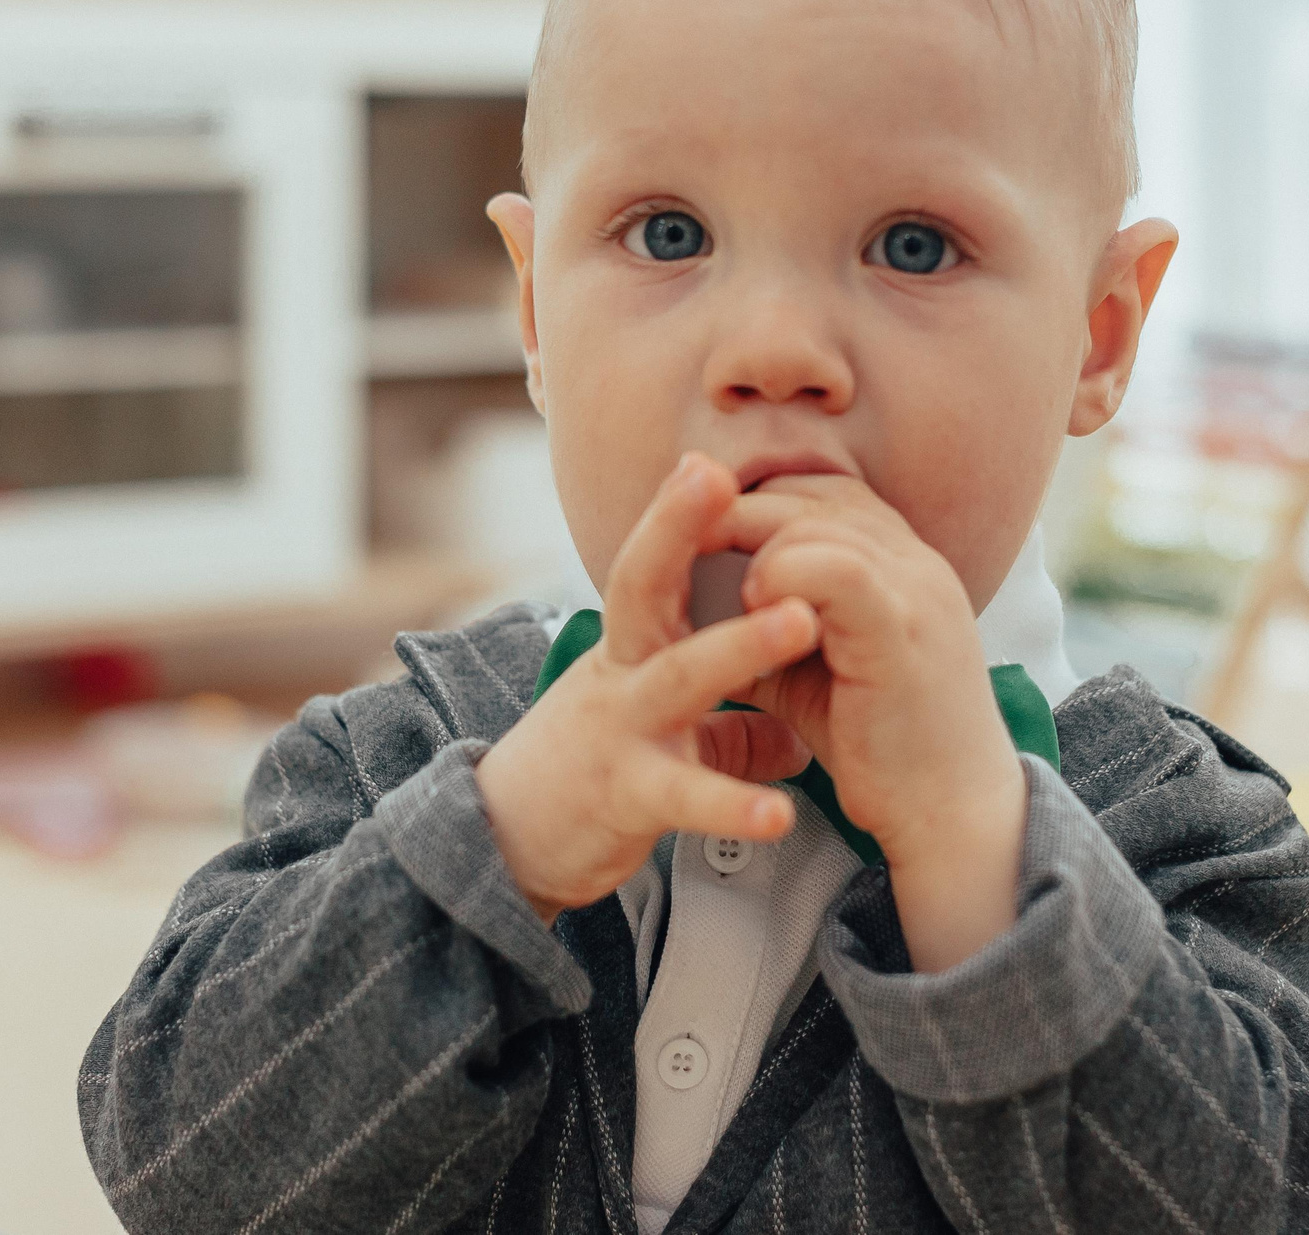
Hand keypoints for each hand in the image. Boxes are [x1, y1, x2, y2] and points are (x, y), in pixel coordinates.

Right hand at [475, 454, 819, 920]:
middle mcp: (619, 674)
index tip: (713, 461)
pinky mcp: (623, 794)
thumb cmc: (589, 775)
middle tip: (724, 478)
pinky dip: (732, 804)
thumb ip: (730, 731)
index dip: (678, 513)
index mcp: (630, 648)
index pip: (652, 565)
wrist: (505, 848)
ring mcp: (618, 729)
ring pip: (677, 677)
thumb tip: (797, 738)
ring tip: (802, 622)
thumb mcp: (657, 735)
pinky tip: (780, 814)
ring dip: (740, 644)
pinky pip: (682, 795)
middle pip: (640, 586)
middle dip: (676, 527)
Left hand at [721, 475, 1028, 967]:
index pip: (825, 489)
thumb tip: (701, 599)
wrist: (952, 813)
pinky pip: (832, 569)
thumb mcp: (817, 665)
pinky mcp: (900, 631)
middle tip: (689, 549)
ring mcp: (915, 590)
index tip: (705, 534)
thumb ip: (773, 620)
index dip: (761, 501)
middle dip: (740, 512)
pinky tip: (758, 615)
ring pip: (815, 520)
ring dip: (759, 551)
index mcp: (904, 562)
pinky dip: (781, 579)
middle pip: (813, 492)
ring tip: (738, 602)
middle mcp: (916, 561)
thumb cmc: (883, 743)